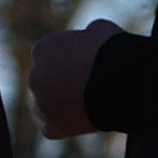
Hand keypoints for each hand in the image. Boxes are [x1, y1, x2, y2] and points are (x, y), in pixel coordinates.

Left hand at [24, 21, 117, 136]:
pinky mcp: (51, 126)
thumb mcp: (99, 30)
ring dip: (59, 106)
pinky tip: (83, 120)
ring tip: (87, 106)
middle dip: (61, 85)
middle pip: (45, 82)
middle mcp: (34, 76)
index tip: (85, 68)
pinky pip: (53, 127)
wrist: (123, 82)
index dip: (68, 63)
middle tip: (87, 89)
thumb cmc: (114, 52)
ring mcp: (40, 103)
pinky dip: (65, 126)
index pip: (49, 58)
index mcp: (42, 49)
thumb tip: (88, 39)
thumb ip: (84, 36)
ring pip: (45, 106)